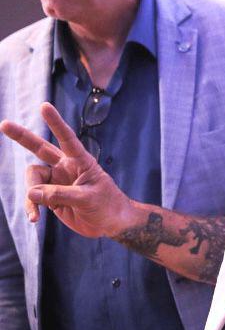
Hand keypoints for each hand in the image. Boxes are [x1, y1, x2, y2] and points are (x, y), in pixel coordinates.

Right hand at [0, 103, 138, 236]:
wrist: (110, 223)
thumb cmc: (107, 205)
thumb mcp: (87, 198)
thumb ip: (60, 194)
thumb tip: (31, 192)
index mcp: (81, 161)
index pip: (67, 138)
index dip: (56, 123)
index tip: (44, 106)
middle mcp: (66, 167)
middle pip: (40, 149)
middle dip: (22, 137)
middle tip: (4, 124)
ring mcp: (57, 181)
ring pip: (33, 180)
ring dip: (31, 195)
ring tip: (36, 214)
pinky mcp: (51, 196)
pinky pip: (33, 198)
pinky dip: (31, 207)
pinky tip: (34, 219)